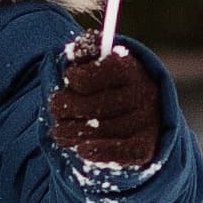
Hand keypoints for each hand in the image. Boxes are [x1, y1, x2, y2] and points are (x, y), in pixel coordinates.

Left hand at [47, 38, 165, 170]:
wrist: (136, 114)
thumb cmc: (106, 84)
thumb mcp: (96, 63)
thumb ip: (86, 52)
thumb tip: (77, 49)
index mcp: (132, 69)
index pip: (105, 70)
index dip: (79, 76)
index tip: (69, 79)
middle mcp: (144, 93)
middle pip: (99, 103)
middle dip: (69, 106)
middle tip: (54, 107)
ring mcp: (147, 121)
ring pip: (105, 128)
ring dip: (74, 131)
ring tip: (59, 131)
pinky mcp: (145, 145)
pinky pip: (123, 152)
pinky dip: (100, 151)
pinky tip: (81, 149)